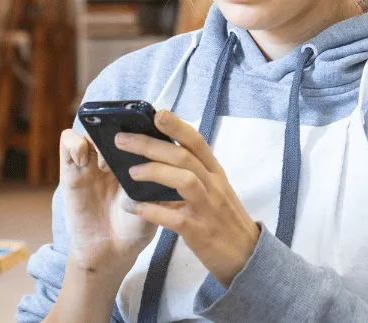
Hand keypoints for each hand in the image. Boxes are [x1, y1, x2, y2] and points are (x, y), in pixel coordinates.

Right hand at [59, 129, 157, 275]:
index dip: (148, 122)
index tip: (156, 124)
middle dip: (124, 129)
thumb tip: (164, 158)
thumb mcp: (155, 202)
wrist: (112, 253)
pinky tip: (86, 161)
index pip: (141, 128)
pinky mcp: (72, 172)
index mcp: (138, 159)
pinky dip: (74, 144)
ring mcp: (93, 163)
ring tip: (107, 163)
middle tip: (127, 142)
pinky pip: (67, 143)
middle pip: (117, 125)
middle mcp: (115, 157)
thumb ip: (159, 181)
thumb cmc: (136, 227)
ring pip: (92, 130)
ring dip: (99, 139)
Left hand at [115, 110, 261, 287]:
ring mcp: (207, 208)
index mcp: (215, 172)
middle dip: (151, 145)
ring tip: (130, 172)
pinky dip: (153, 211)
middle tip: (122, 140)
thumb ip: (195, 172)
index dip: (176, 125)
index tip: (155, 113)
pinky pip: (174, 217)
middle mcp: (213, 185)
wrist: (245, 254)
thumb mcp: (216, 189)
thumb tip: (163, 153)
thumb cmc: (225, 219)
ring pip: (184, 179)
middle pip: (183, 156)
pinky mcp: (199, 231)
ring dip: (155, 172)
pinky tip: (135, 207)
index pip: (196, 141)